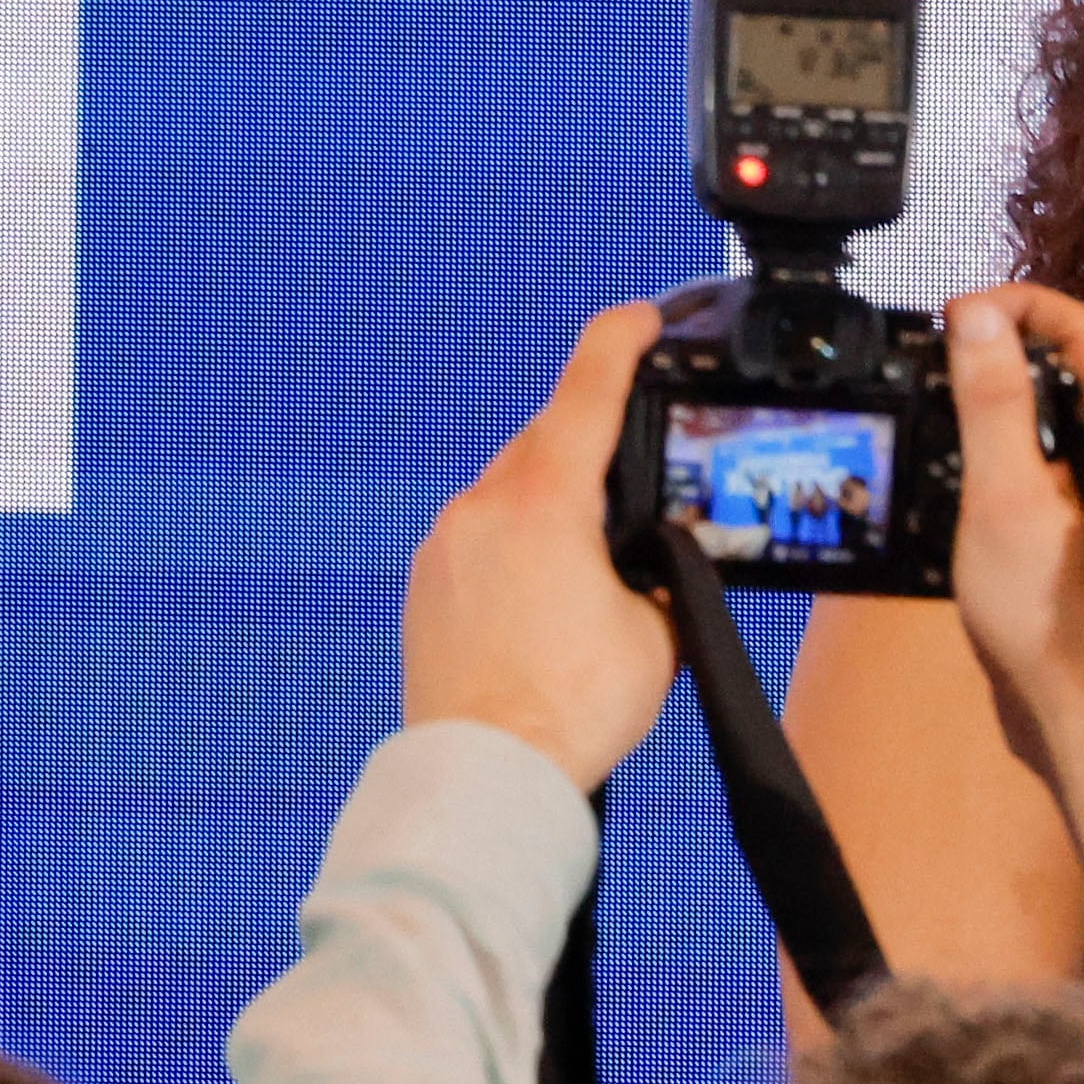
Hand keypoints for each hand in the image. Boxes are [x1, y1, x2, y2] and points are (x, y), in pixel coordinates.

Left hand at [398, 304, 679, 793]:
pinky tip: (548, 589)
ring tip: (600, 550)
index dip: (618, 345)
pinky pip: (480, 536)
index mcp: (544, 503)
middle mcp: (482, 508)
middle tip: (638, 457)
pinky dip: (518, 541)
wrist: (486, 766)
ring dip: (553, 501)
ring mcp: (445, 543)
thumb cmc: (571, 706)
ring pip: (508, 491)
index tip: (639, 317)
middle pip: (545, 443)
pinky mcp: (426, 582)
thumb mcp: (657, 630)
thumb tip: (643, 560)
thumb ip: (654, 571)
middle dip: (591, 441)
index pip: (587, 396)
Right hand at [944, 285, 1083, 866]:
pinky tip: (1005, 475)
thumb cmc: (1050, 619)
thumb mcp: (1000, 501)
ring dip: (1030, 390)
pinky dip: (1040, 438)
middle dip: (1025, 342)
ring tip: (972, 407)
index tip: (963, 314)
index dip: (1025, 305)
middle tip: (956, 351)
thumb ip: (990, 403)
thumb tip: (979, 319)